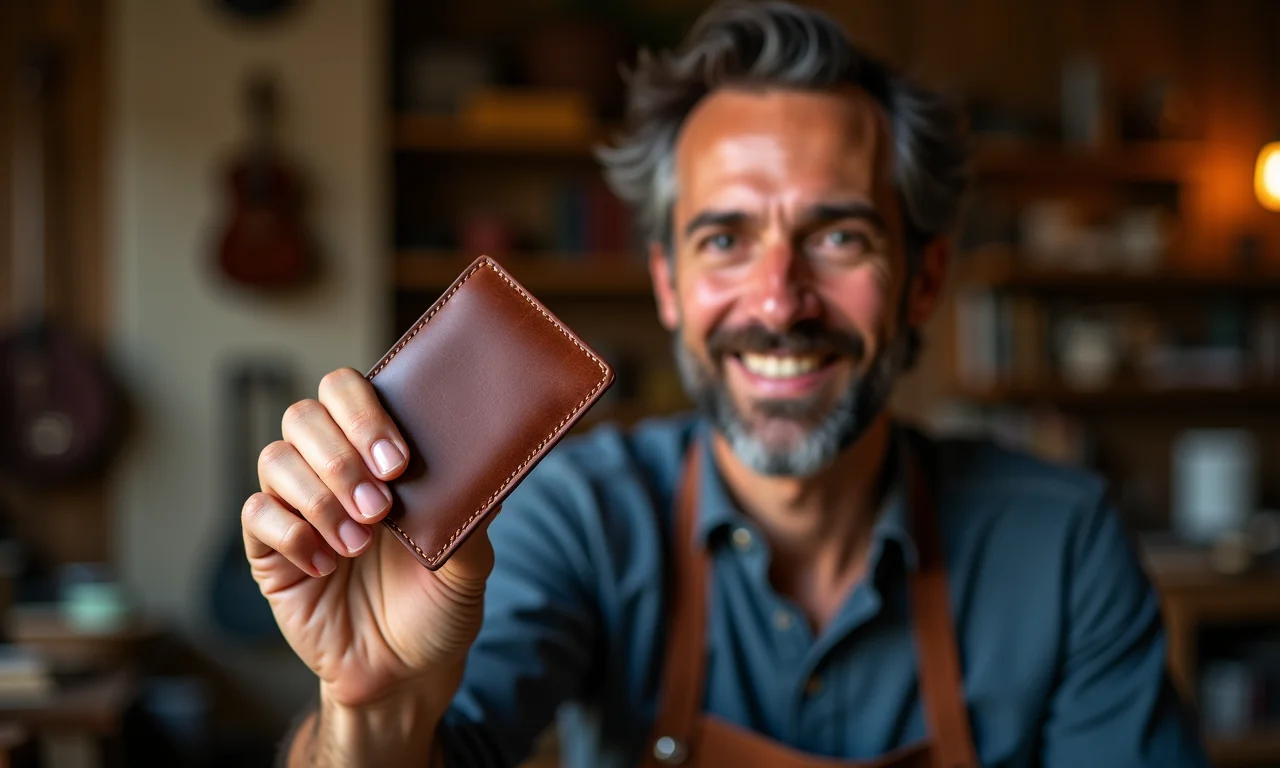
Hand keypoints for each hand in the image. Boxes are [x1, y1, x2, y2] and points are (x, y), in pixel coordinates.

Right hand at [241, 367, 493, 710]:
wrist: (406, 671)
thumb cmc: (437, 603)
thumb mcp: (470, 562)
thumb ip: (471, 513)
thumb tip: (485, 463)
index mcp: (378, 453)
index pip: (349, 392)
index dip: (365, 413)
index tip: (399, 463)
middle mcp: (331, 467)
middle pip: (304, 415)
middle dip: (341, 457)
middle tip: (380, 505)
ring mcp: (296, 505)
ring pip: (276, 459)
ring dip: (320, 499)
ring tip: (359, 543)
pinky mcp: (267, 549)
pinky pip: (256, 514)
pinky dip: (292, 535)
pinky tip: (325, 565)